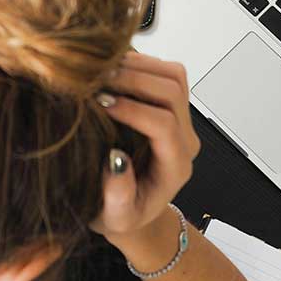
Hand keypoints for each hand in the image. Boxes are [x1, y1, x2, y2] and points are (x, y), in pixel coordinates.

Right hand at [90, 53, 200, 245]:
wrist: (132, 208)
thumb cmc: (121, 215)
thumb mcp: (115, 217)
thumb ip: (118, 196)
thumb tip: (115, 159)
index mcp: (175, 166)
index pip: (164, 125)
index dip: (133, 110)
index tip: (100, 104)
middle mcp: (184, 139)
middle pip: (173, 92)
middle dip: (134, 80)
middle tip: (96, 80)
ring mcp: (181, 119)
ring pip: (173, 75)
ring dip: (138, 66)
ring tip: (101, 70)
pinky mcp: (170, 105)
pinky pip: (164, 72)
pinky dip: (139, 63)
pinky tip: (110, 69)